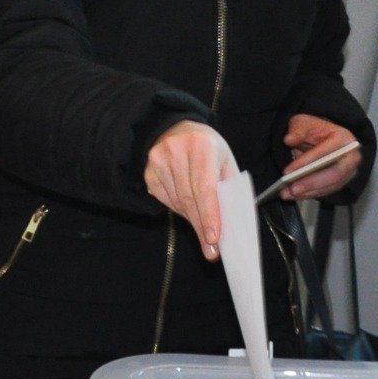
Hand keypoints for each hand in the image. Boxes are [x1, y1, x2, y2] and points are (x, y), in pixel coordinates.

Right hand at [144, 120, 238, 260]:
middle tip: (212, 249)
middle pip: (189, 199)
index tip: (213, 238)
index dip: (209, 215)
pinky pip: (165, 201)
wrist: (179, 129)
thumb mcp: (226, 162)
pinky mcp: (148, 172)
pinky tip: (188, 206)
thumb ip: (228, 190)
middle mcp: (176, 151)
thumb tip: (229, 227)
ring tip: (204, 226)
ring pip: (177, 203)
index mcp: (202, 146)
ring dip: (192, 219)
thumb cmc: (209, 149)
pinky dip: (179, 209)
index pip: (204, 187)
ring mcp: (158, 161)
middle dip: (202, 226)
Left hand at [278, 115, 363, 199]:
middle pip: (334, 174)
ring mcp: (348, 172)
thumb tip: (290, 139)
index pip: (326, 152)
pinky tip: (295, 195)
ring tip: (289, 193)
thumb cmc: (316, 131)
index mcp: (344, 139)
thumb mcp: (304, 123)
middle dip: (311, 183)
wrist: (322, 138)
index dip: (307, 162)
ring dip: (309, 191)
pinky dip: (310, 194)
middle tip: (292, 188)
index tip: (289, 171)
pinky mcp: (341, 182)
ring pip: (330, 186)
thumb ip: (297, 130)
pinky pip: (327, 191)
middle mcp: (351, 157)